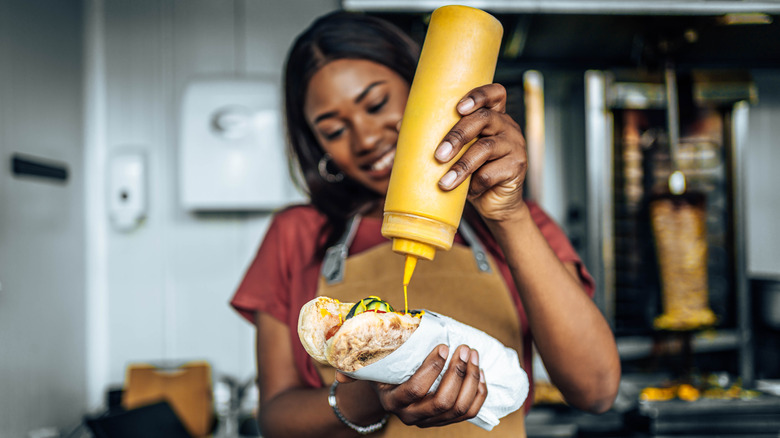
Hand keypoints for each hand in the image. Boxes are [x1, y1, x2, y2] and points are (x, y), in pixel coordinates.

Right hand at [368, 344, 486, 427]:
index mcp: (393, 401)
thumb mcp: (374, 366)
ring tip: (473, 355)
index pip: (415, 389)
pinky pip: (469, 412)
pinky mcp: (446, 421)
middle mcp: (411, 416)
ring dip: (471, 380)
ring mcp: (430, 421)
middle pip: (442, 401)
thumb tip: (353, 362)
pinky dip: (479, 393)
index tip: (443, 346)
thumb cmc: (385, 371)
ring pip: (459, 408)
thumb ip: (366, 362)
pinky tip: (479, 372)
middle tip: (464, 348)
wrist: (391, 392)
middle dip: (458, 373)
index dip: (432, 368)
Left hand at [434, 84, 527, 221]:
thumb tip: (400, 124)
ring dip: (461, 166)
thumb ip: (435, 136)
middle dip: (457, 136)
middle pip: (483, 119)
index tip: (459, 107)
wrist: (492, 204)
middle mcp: (507, 126)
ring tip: (444, 182)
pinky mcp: (517, 167)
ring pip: (486, 148)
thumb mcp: (454, 153)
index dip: (479, 95)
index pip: (495, 93)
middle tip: (438, 155)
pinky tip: (467, 191)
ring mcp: (515, 146)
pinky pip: (492, 173)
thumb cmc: (470, 173)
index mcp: (493, 116)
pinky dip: (475, 184)